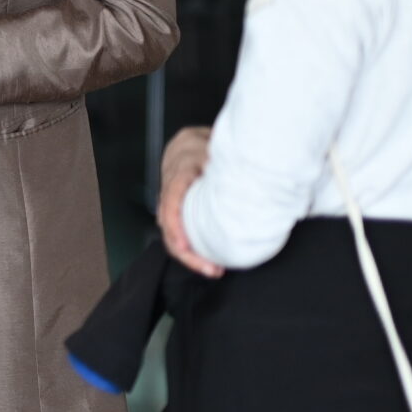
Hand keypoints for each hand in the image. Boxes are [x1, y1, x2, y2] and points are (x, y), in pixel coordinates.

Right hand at [156, 126, 222, 277]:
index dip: (175, 225)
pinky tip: (208, 258)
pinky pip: (179, 231)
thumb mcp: (216, 148)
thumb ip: (226, 162)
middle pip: (168, 226)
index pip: (170, 201)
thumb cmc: (205, 145)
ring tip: (212, 269)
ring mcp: (170, 201)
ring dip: (190, 254)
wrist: (189, 142)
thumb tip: (244, 177)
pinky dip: (192, 246)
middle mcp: (169, 189)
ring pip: (171, 233)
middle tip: (210, 268)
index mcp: (179, 172)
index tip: (185, 246)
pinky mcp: (177, 210)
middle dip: (186, 252)